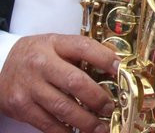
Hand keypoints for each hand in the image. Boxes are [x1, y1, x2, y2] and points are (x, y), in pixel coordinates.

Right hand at [0, 34, 117, 132]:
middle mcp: (40, 65)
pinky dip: (65, 131)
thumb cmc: (36, 56)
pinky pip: (47, 123)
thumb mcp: (56, 45)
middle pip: (75, 82)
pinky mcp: (21, 108)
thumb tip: (114, 67)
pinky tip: (77, 132)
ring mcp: (29, 87)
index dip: (105, 59)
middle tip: (110, 107)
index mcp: (54, 44)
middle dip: (97, 98)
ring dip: (86, 121)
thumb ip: (81, 53)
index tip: (120, 70)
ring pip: (62, 107)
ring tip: (101, 126)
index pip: (84, 47)